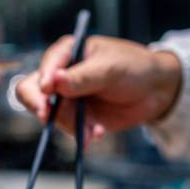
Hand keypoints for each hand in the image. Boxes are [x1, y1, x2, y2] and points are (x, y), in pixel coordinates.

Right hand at [16, 35, 181, 141]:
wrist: (156, 90)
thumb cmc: (134, 67)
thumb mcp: (110, 68)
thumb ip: (82, 77)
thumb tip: (53, 81)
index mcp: (67, 54)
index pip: (44, 67)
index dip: (42, 81)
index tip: (47, 92)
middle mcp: (61, 77)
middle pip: (33, 92)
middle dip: (40, 106)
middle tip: (46, 117)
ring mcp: (68, 100)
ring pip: (52, 117)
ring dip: (69, 125)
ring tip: (92, 131)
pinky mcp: (78, 119)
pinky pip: (69, 130)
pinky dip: (82, 134)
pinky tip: (98, 132)